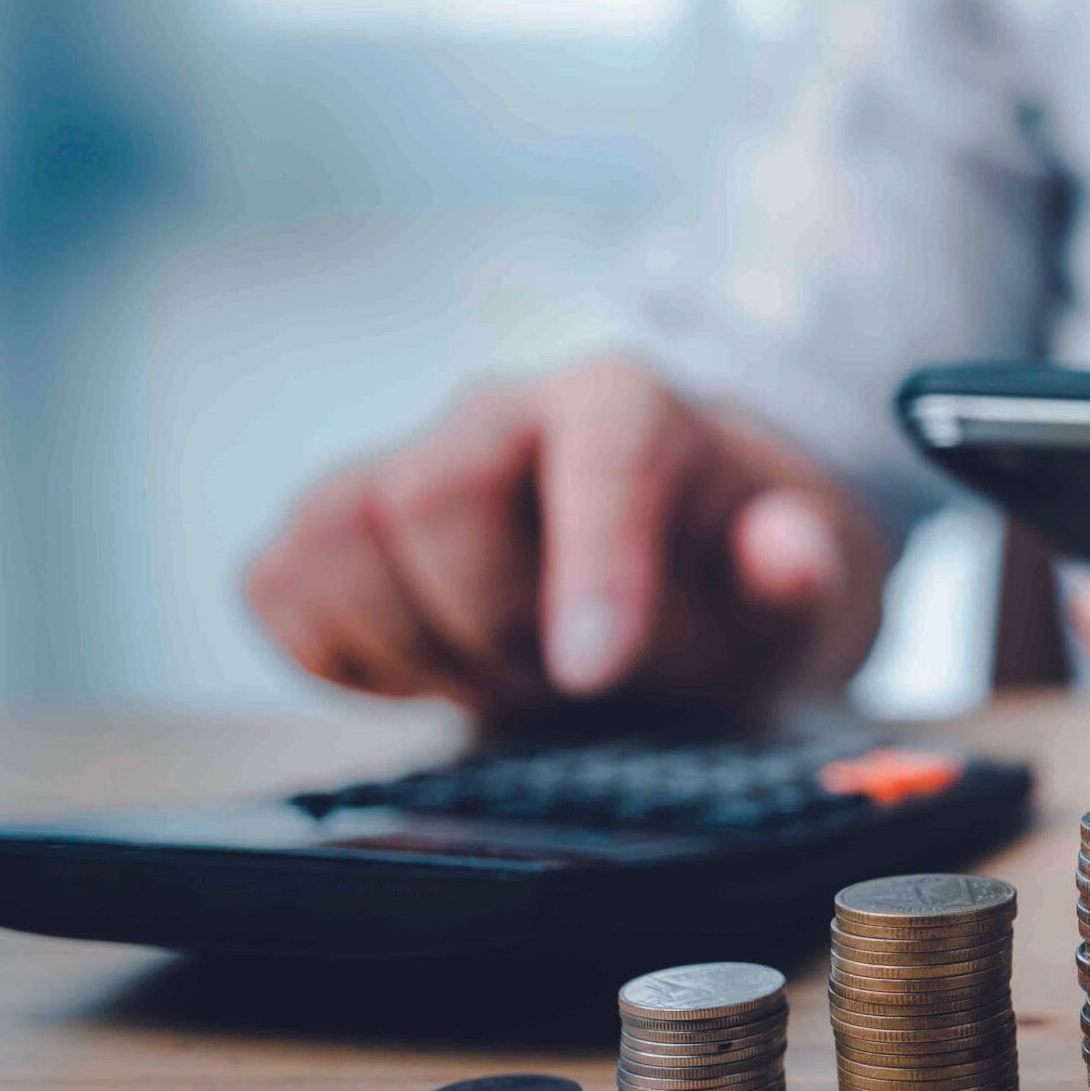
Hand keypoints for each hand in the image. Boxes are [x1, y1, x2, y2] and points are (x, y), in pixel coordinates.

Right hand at [245, 359, 887, 710]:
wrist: (672, 570)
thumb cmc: (736, 577)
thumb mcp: (808, 589)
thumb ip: (800, 573)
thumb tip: (790, 554)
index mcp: (628, 403)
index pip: (599, 452)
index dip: (590, 564)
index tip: (593, 673)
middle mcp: (503, 409)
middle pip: (436, 493)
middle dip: (494, 623)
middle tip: (570, 687)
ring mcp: (405, 460)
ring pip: (335, 535)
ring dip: (414, 647)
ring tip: (505, 679)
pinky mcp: (336, 526)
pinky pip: (281, 586)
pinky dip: (342, 657)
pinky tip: (433, 674)